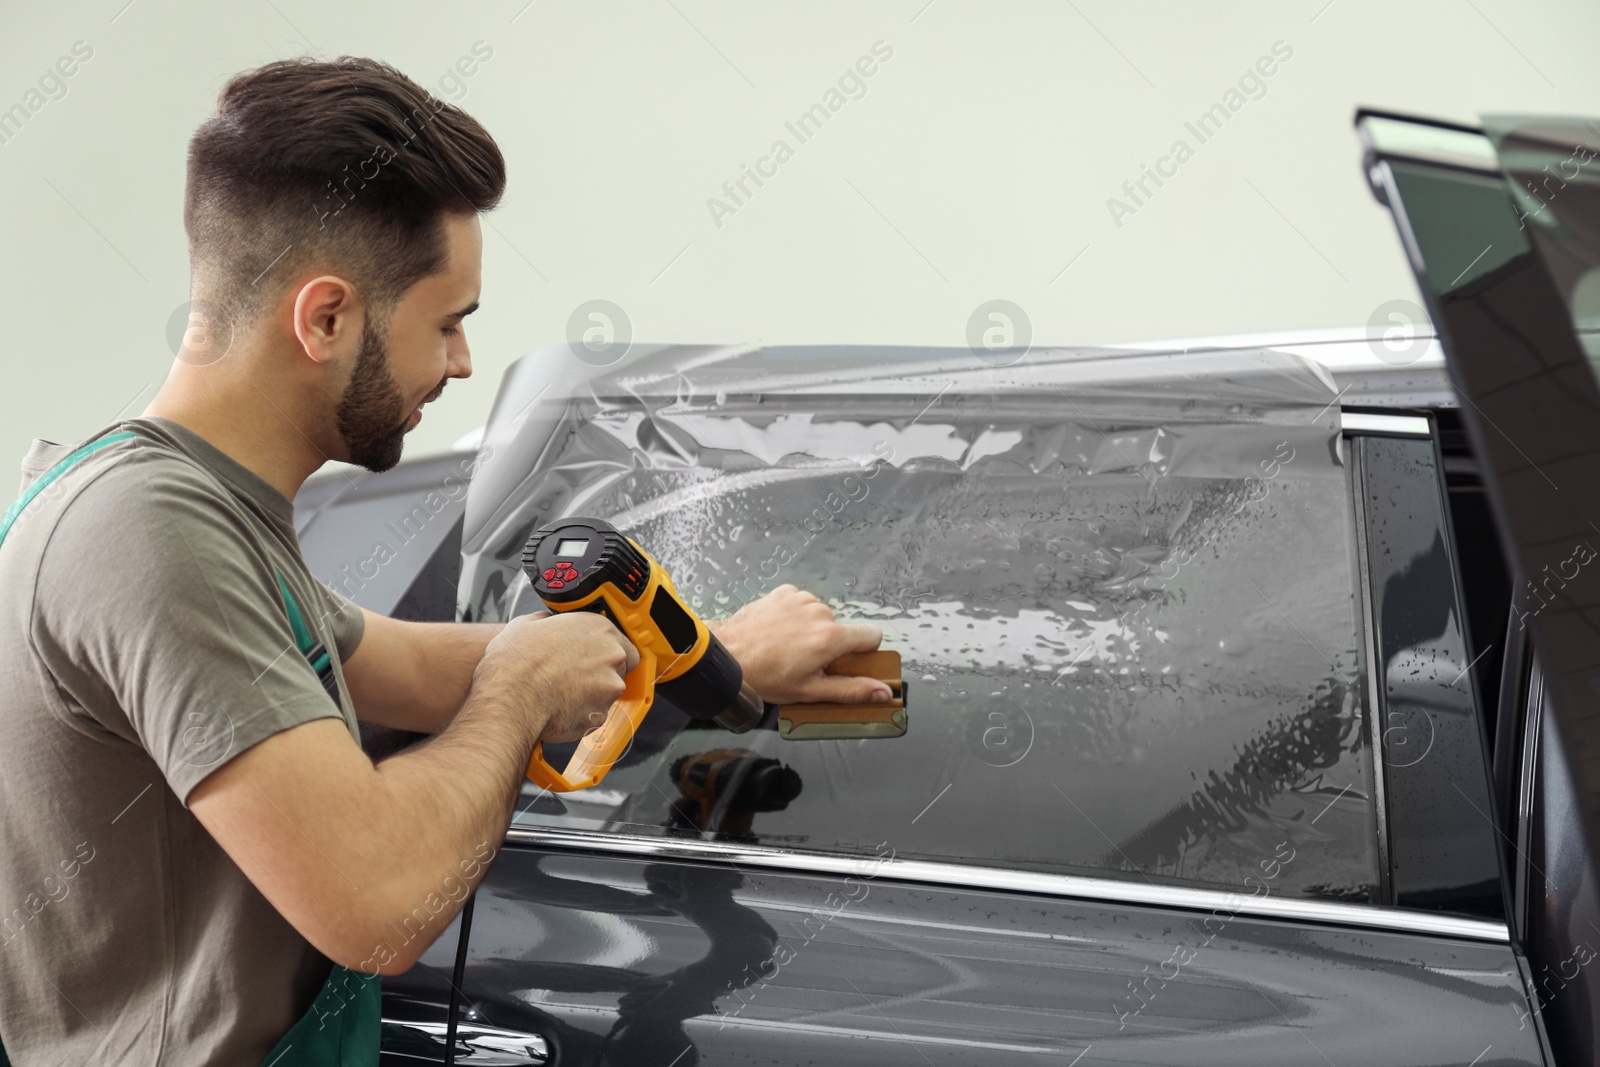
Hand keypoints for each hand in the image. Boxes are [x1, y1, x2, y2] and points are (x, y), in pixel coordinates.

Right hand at [473, 610, 639, 745]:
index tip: (596, 658)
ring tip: (562, 693)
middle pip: (619, 668)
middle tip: (575, 676)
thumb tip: (545, 621)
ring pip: (607, 693)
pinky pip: (595, 715)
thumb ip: (546, 620)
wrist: (509, 697)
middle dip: (601, 673)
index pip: (624, 642)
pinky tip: (560, 708)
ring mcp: (608, 688)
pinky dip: (581, 714)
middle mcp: (611, 657)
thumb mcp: (526, 624)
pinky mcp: (600, 715)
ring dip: (591, 694)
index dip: (608, 652)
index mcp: (599, 629)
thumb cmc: (516, 662)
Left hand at [710, 584, 890, 704]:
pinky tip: (779, 630)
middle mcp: (819, 612)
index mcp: (830, 638)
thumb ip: (851, 690)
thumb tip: (884, 692)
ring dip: (811, 628)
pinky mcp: (784, 592)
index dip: (864, 651)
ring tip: (788, 646)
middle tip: (805, 661)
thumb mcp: (811, 691)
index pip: (872, 635)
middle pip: (841, 628)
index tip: (847, 662)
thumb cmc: (766, 677)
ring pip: (821, 615)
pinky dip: (796, 615)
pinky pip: (802, 603)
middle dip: (830, 643)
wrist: (727, 655)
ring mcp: (800, 598)